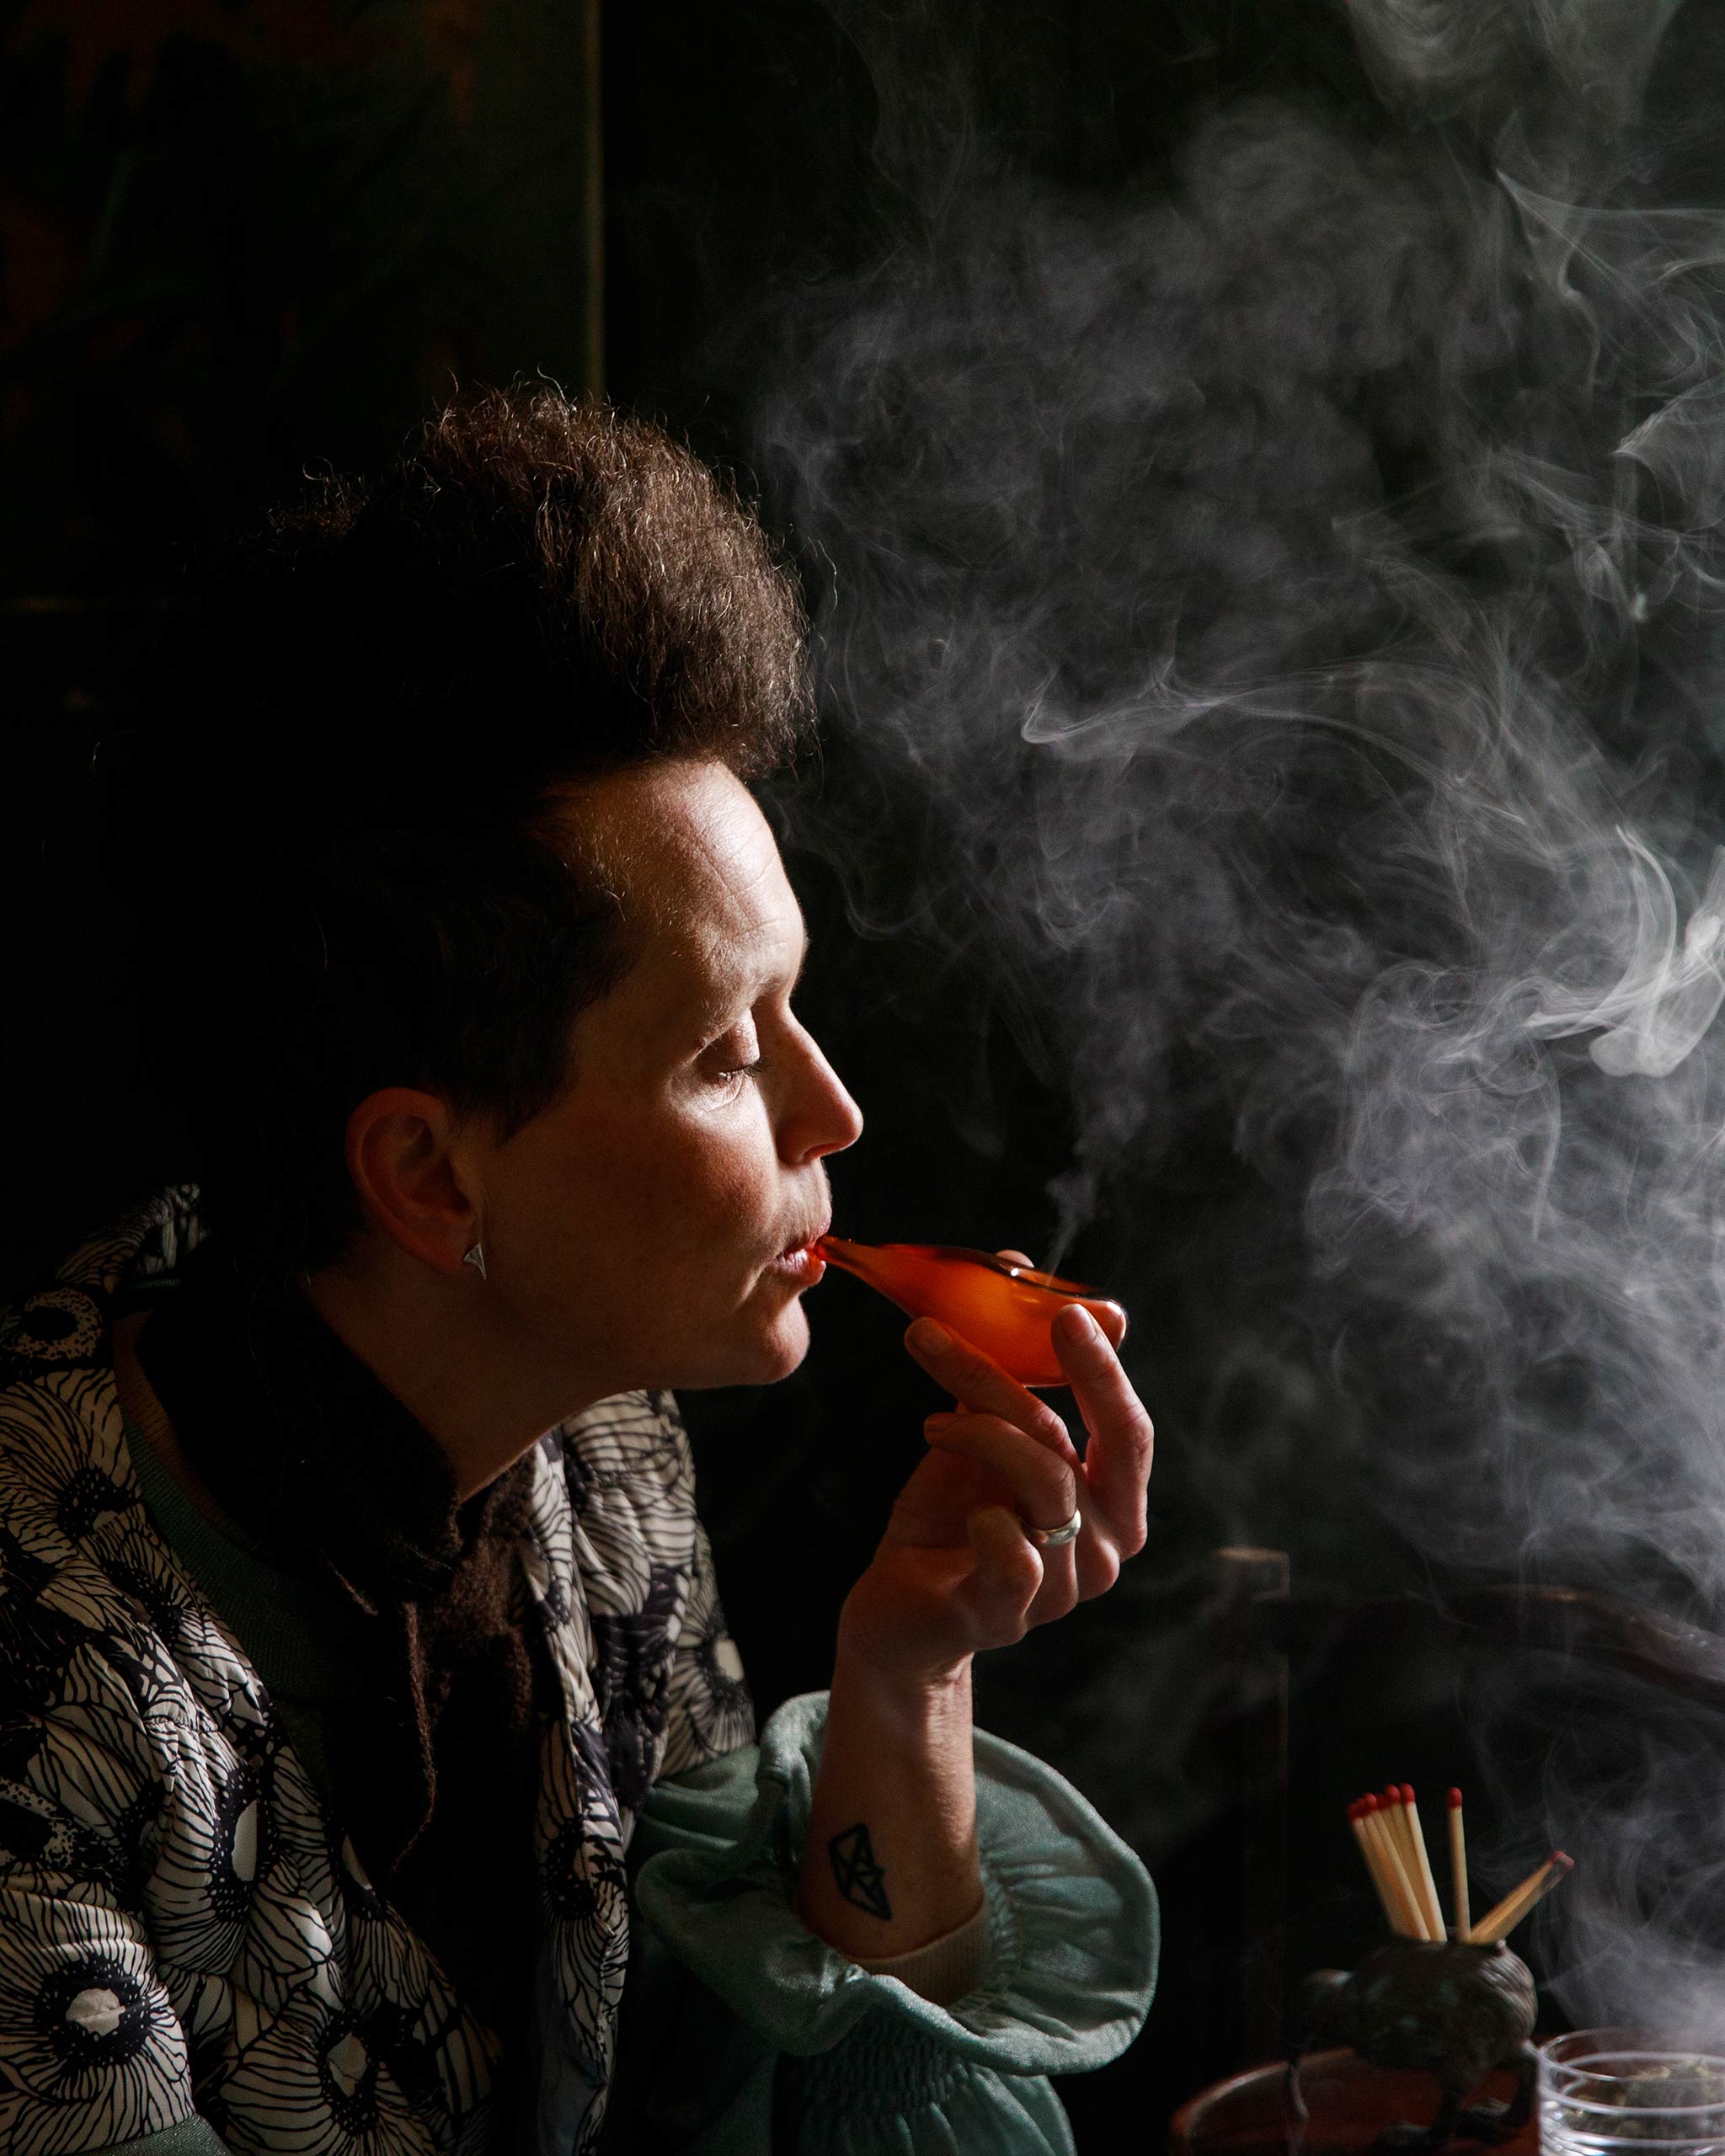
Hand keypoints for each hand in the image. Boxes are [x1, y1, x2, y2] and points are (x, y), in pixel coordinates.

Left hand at [837, 1264, 1152, 1683]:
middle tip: (1001, 1326)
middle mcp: (1104, 1547)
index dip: (1105, 1371)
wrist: (899, 1612)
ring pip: (1044, 1480)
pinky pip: (1018, 1561)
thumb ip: (1005, 1367)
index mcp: (1112, 1503)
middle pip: (1090, 1446)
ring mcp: (1063, 1588)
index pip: (1129, 1431)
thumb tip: (1015, 1265)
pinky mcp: (1007, 1616)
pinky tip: (965, 1507)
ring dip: (984, 1427)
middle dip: (1058, 1379)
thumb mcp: (978, 1433)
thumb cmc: (950, 1516)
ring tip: (934, 1418)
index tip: (1067, 1312)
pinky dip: (992, 1523)